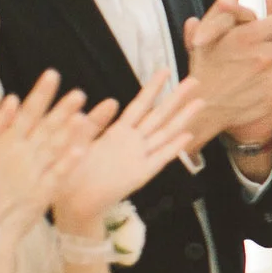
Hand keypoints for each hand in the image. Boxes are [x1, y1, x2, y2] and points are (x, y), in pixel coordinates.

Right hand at [0, 70, 95, 236]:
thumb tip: (12, 98)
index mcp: (5, 143)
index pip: (26, 114)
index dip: (41, 94)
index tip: (53, 75)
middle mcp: (21, 156)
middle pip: (45, 128)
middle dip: (62, 109)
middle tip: (80, 93)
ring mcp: (32, 174)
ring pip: (54, 148)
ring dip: (69, 131)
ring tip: (85, 115)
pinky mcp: (41, 194)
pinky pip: (57, 177)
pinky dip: (68, 163)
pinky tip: (81, 150)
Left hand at [54, 74, 206, 233]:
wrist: (73, 201)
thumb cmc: (72, 171)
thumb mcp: (76, 141)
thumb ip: (88, 125)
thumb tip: (96, 105)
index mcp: (118, 132)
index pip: (139, 105)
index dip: (152, 88)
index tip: (165, 71)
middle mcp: (133, 142)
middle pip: (159, 115)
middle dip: (176, 98)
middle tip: (194, 81)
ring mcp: (139, 157)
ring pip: (165, 133)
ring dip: (183, 118)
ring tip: (199, 102)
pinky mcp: (141, 174)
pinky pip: (160, 158)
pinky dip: (173, 148)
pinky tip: (187, 136)